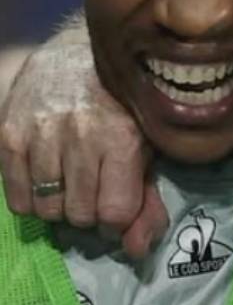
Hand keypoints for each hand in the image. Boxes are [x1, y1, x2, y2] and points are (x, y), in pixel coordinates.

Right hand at [0, 35, 165, 256]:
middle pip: (79, 214)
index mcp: (123, 138)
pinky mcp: (10, 132)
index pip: (114, 212)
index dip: (118, 221)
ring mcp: (41, 133)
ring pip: (47, 209)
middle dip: (90, 212)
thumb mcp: (147, 147)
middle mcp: (81, 135)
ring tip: (72, 183)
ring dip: (61, 206)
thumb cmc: (123, 104)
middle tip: (95, 191)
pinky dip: (32, 199)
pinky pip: (16, 196)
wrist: (78, 53)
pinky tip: (46, 180)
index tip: (118, 207)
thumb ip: (145, 201)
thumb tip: (135, 251)